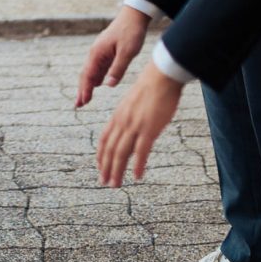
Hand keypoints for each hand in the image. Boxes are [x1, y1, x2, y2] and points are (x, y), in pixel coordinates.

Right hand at [76, 6, 150, 106]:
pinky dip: (96, 78)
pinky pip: (99, 67)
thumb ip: (118, 68)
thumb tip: (108, 85)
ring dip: (88, 85)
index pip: (88, 75)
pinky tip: (97, 85)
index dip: (85, 89)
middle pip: (86, 75)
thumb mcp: (127, 52)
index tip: (82, 102)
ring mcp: (100, 52)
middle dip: (82, 90)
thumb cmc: (131, 32)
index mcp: (97, 53)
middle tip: (78, 105)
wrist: (134, 16)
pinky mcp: (106, 52)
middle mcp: (95, 53)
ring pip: (91, 72)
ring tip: (85, 99)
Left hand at [96, 63, 182, 186]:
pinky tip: (136, 176)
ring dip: (117, 171)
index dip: (101, 156)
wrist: (160, 77)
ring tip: (116, 184)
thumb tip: (128, 129)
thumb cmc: (150, 89)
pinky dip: (137, 165)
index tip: (100, 168)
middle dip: (106, 168)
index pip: (104, 140)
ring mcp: (134, 126)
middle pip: (110, 150)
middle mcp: (122, 122)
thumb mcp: (132, 104)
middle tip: (105, 183)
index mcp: (118, 116)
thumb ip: (127, 117)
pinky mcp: (149, 129)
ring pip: (121, 153)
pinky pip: (141, 151)